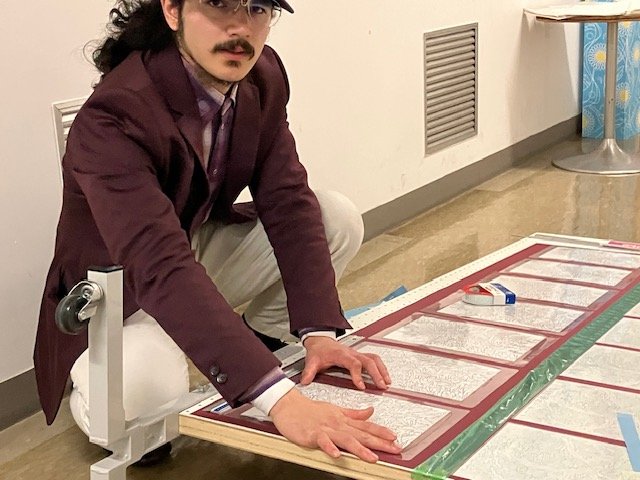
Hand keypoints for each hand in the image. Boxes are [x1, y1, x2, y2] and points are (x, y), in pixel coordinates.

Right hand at [270, 388, 401, 461]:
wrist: (289, 405)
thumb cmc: (311, 410)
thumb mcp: (335, 410)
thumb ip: (354, 413)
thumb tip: (371, 411)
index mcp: (343, 419)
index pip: (366, 426)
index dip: (381, 432)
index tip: (395, 437)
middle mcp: (337, 424)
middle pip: (360, 434)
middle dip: (378, 442)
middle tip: (394, 448)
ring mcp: (325, 429)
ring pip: (345, 439)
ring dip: (359, 448)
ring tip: (372, 457)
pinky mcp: (312, 434)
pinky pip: (322, 441)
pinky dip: (330, 448)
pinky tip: (337, 455)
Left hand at [301, 337, 390, 389]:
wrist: (320, 340)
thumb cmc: (319, 350)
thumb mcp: (311, 361)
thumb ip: (309, 372)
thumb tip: (305, 382)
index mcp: (341, 354)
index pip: (353, 363)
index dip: (358, 375)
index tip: (361, 386)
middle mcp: (351, 353)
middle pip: (368, 361)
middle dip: (376, 373)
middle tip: (382, 386)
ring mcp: (357, 353)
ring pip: (374, 359)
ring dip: (382, 370)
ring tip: (387, 382)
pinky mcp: (359, 355)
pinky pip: (374, 359)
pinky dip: (381, 367)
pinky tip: (384, 376)